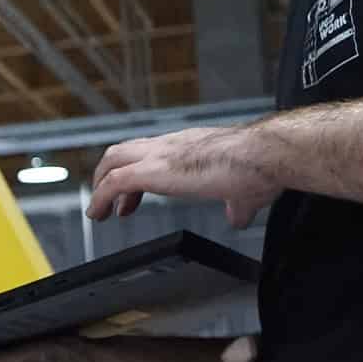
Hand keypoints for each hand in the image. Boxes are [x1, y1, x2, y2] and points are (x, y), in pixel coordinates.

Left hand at [87, 125, 280, 227]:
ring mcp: (159, 155)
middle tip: (113, 205)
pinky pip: (114, 183)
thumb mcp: (244, 189)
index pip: (151, 152)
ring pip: (112, 160)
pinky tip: (98, 214)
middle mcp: (170, 144)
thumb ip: (237, 203)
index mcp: (189, 145)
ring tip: (99, 211)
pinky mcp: (153, 171)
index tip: (133, 196)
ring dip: (100, 186)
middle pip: (124, 151)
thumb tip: (238, 216)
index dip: (137, 173)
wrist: (264, 154)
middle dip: (110, 177)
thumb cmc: (259, 166)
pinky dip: (100, 198)